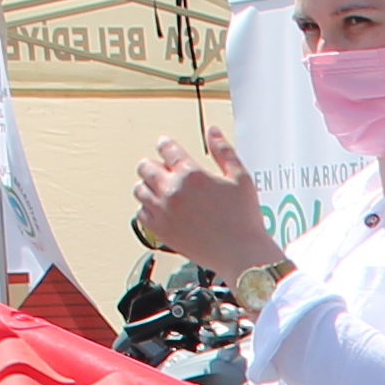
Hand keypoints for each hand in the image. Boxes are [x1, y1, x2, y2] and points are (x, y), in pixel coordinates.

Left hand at [137, 126, 288, 278]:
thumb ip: (223, 151)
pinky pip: (140, 214)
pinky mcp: (161, 231)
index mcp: (191, 174)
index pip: (167, 148)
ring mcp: (163, 211)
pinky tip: (162, 211)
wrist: (242, 254)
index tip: (168, 147)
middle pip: (145, 167)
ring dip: (148, 187)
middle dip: (154, 166)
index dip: (166, 145)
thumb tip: (211, 130)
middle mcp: (172, 190)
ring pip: (139, 189)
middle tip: (164, 172)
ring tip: (162, 192)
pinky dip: (148, 210)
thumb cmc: (245, 219)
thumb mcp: (240, 178)